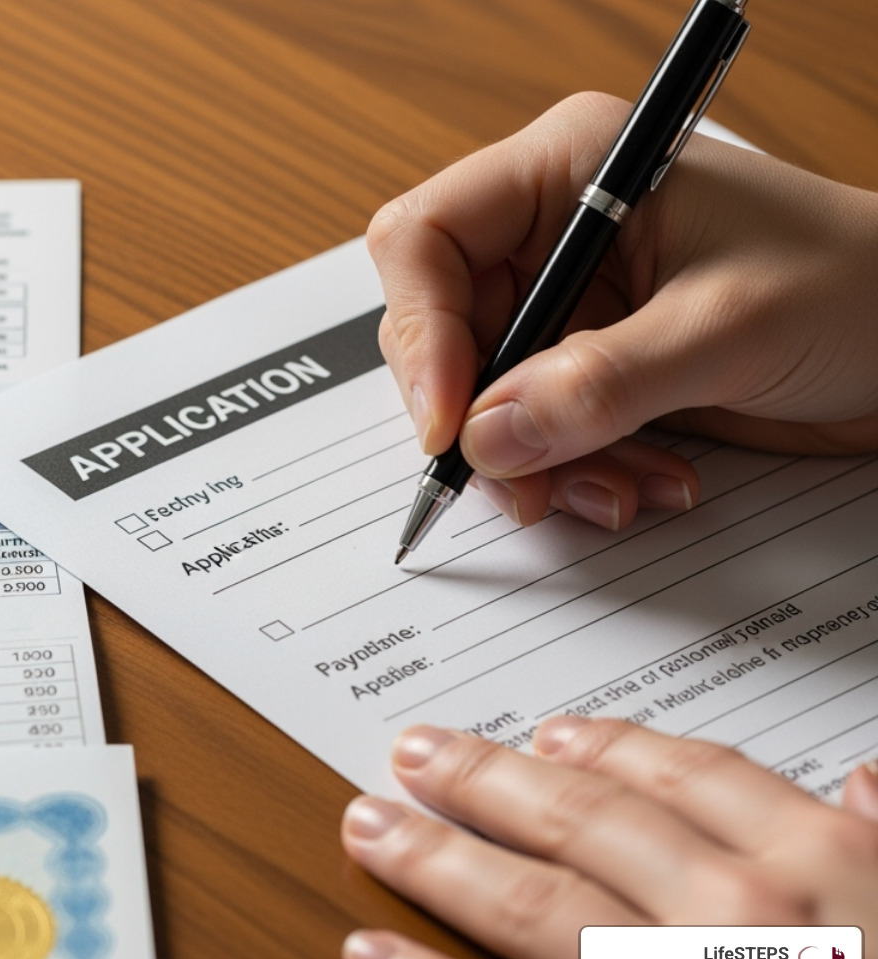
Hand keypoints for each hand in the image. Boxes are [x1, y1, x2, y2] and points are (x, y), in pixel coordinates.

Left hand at [338, 717, 877, 958]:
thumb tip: (866, 785)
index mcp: (829, 872)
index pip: (693, 778)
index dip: (610, 747)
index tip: (554, 733)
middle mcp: (742, 924)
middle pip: (584, 823)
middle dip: (488, 782)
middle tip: (419, 754)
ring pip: (533, 910)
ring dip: (437, 861)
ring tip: (371, 826)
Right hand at [367, 92, 877, 530]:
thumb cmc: (860, 284)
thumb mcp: (728, 329)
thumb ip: (600, 384)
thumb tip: (485, 437)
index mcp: (571, 170)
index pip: (427, 240)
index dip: (423, 333)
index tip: (451, 423)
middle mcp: (554, 233)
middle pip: (445, 331)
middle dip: (483, 419)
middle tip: (524, 484)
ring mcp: (571, 303)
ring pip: (486, 398)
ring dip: (541, 462)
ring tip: (623, 490)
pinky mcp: (591, 366)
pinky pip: (537, 432)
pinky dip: (577, 473)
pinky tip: (648, 481)